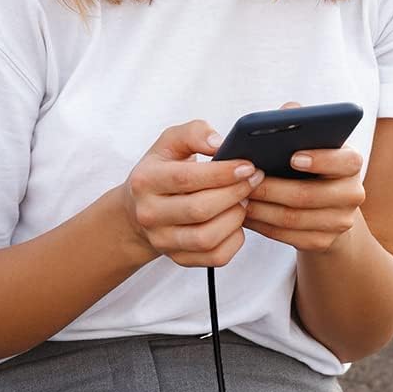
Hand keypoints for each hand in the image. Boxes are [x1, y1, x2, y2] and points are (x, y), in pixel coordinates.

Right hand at [119, 119, 263, 267]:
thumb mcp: (170, 143)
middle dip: (234, 193)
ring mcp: (163, 240)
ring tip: (242, 200)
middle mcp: (149, 214)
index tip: (247, 166)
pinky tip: (235, 222)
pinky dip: (235, 240)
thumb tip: (218, 143)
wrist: (139, 209)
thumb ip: (194, 133)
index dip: (222, 173)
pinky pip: (216, 257)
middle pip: (200, 209)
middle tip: (252, 180)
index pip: (186, 178)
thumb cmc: (162, 171)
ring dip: (235, 218)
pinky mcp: (179, 259)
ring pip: (208, 238)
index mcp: (145, 180)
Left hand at [241, 101, 365, 254]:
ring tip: (237, 197)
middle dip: (272, 188)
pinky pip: (288, 236)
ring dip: (262, 209)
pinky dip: (263, 226)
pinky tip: (245, 216)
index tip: (292, 157)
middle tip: (246, 180)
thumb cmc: (309, 167)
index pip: (346, 161)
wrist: (324, 209)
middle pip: (309, 195)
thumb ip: (301, 123)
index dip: (320, 160)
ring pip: (294, 218)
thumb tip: (289, 111)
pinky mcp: (323, 242)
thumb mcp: (309, 143)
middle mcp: (352, 193)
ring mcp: (340, 222)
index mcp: (351, 163)